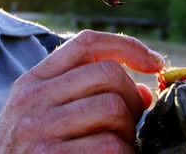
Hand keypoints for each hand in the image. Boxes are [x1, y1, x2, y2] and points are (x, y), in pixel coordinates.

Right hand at [0, 30, 164, 152]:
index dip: (127, 45)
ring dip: (128, 133)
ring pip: (112, 109)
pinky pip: (110, 147)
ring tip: (118, 149)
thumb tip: (142, 92)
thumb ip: (81, 96)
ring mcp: (39, 129)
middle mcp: (32, 98)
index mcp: (32, 82)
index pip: (85, 43)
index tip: (154, 62)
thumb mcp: (37, 115)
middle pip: (107, 74)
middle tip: (131, 125)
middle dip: (132, 100)